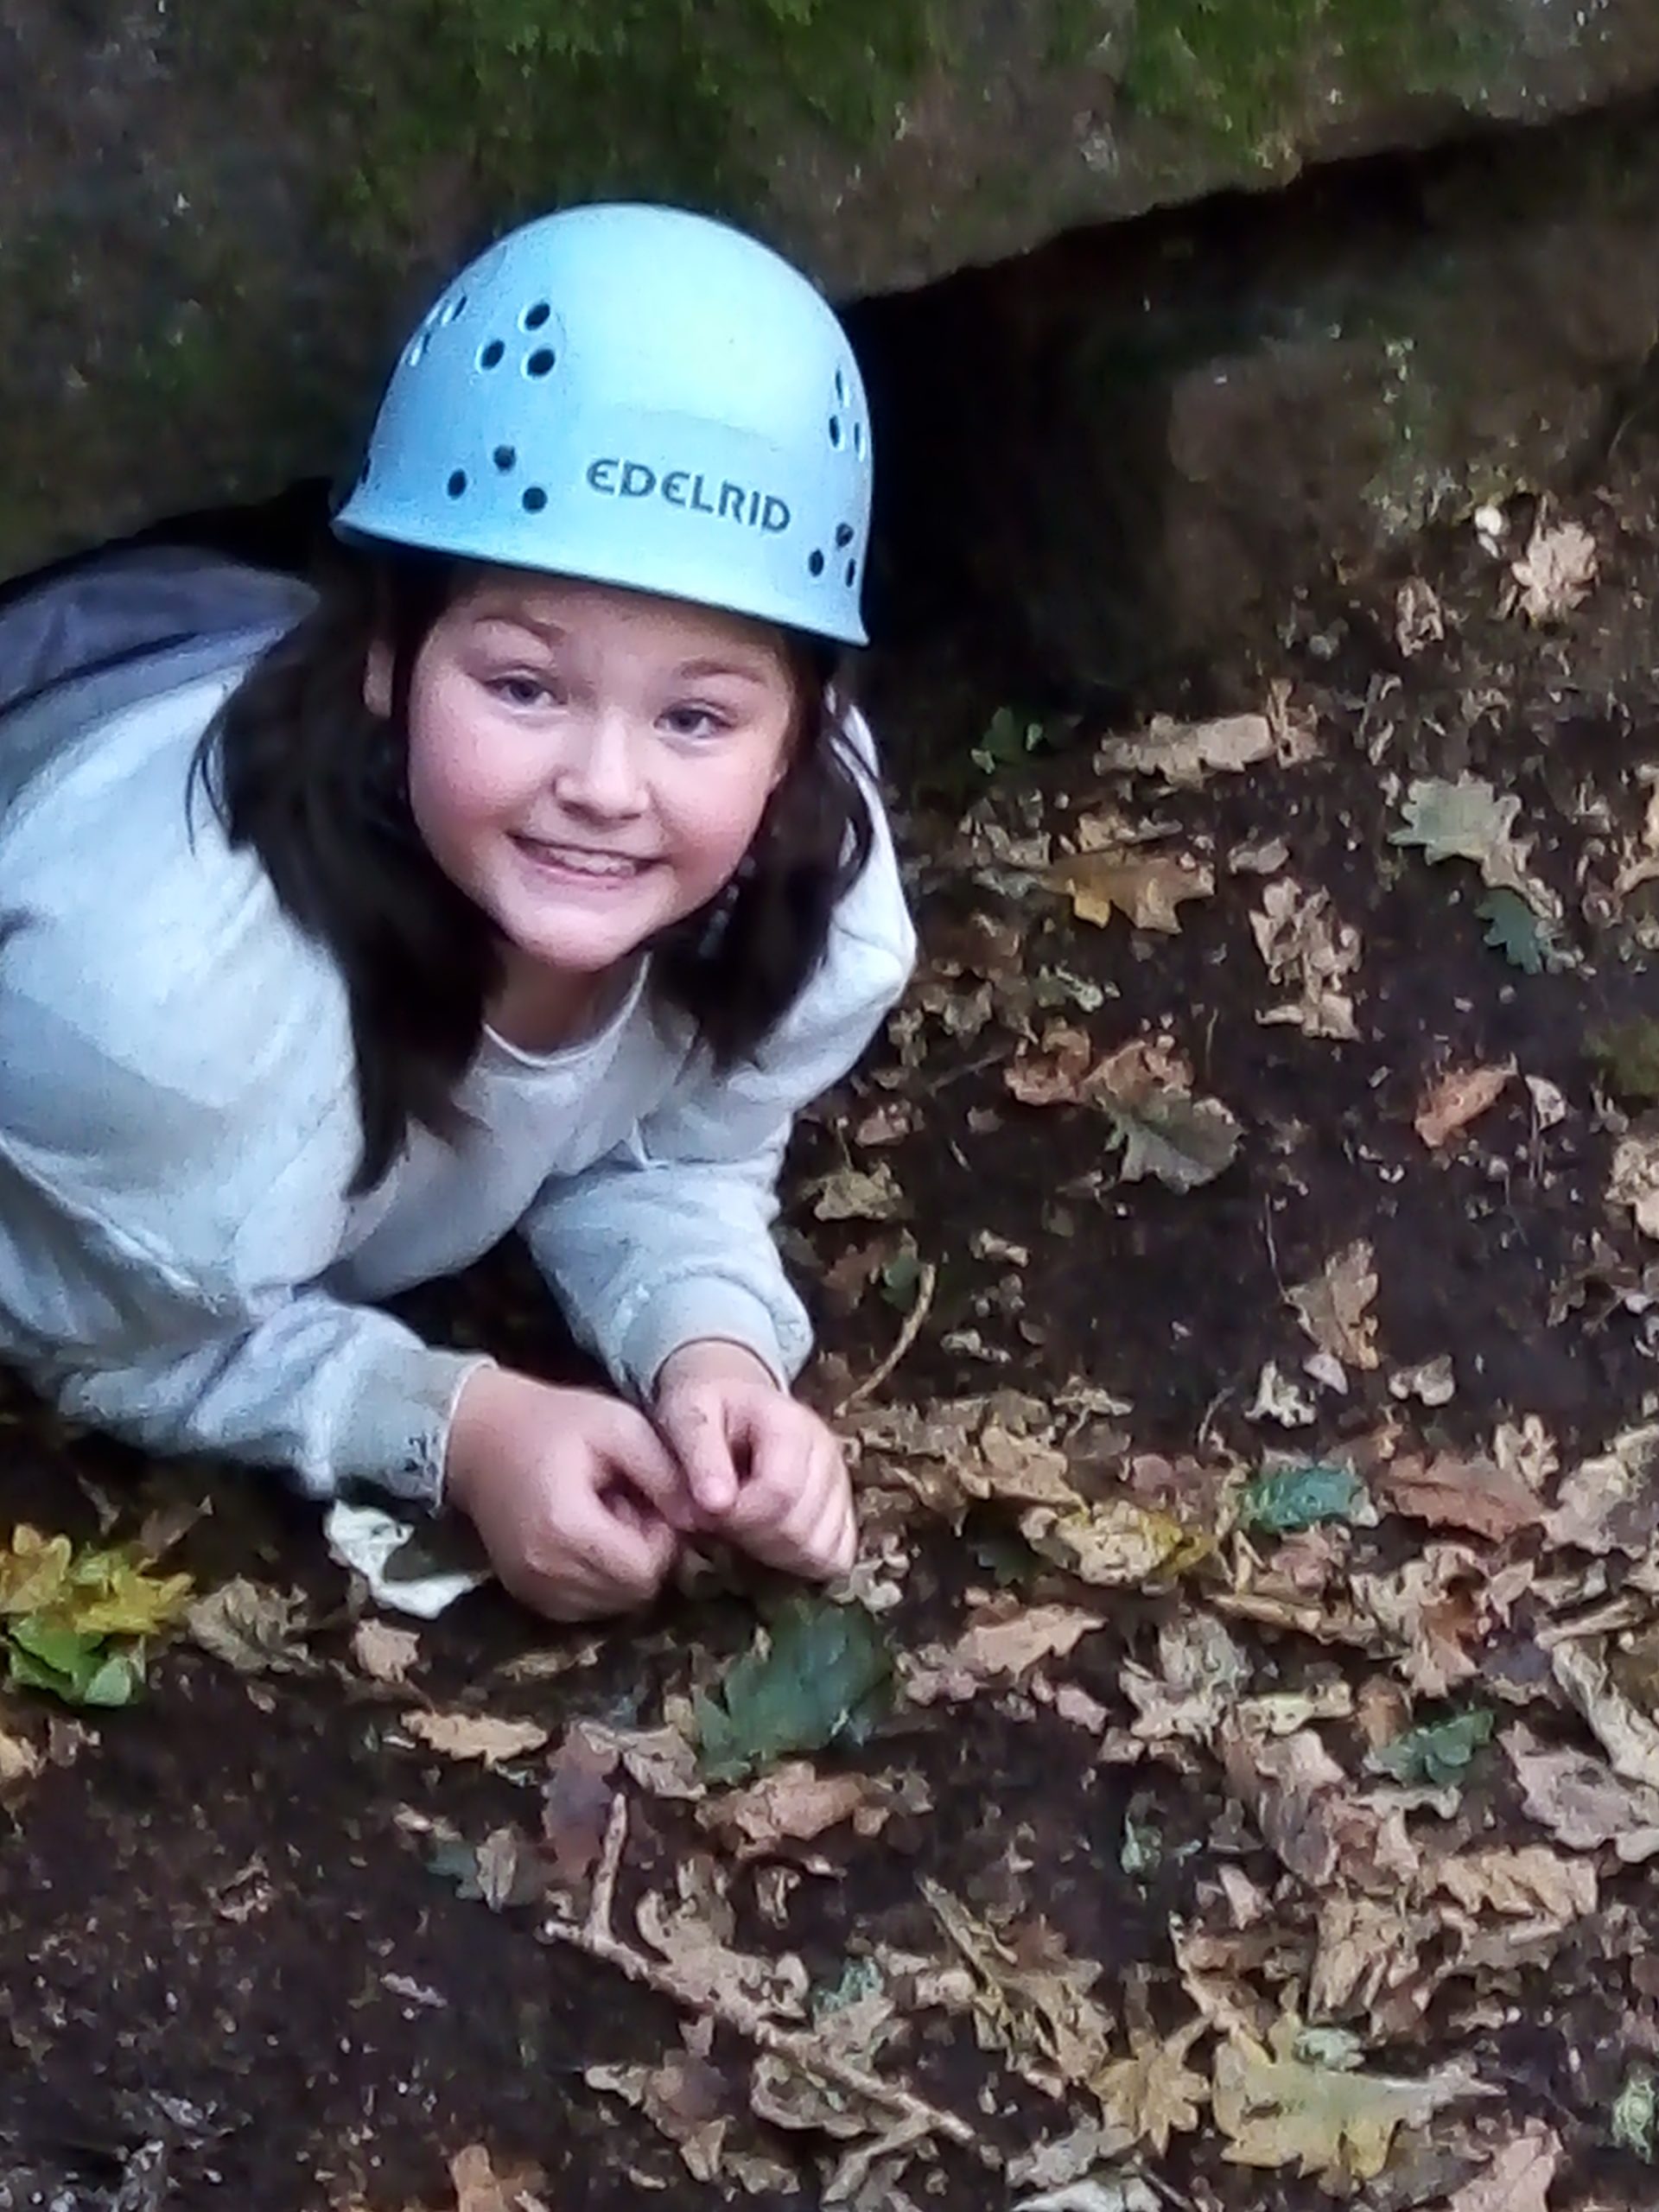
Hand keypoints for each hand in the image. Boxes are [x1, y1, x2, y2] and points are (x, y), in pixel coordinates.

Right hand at [444, 1367, 687, 1620]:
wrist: (480, 1437)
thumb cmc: (556, 1422)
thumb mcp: (621, 1428)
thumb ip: (666, 1475)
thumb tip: (703, 1519)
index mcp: (566, 1528)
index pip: (646, 1569)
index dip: (663, 1536)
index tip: (649, 1497)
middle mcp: (544, 1572)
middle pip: (632, 1593)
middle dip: (645, 1554)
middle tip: (629, 1505)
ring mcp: (530, 1590)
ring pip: (612, 1605)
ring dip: (623, 1568)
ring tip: (606, 1517)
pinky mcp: (526, 1596)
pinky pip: (585, 1607)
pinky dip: (598, 1579)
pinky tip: (587, 1537)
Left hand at [653, 1340, 855, 1582]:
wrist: (732, 1402)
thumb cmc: (706, 1410)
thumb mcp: (686, 1415)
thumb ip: (700, 1457)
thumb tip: (717, 1505)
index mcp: (791, 1424)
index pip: (779, 1493)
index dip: (737, 1517)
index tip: (706, 1511)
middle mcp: (828, 1452)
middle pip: (800, 1528)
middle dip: (750, 1539)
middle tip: (719, 1521)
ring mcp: (841, 1482)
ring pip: (820, 1550)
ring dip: (772, 1554)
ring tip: (742, 1526)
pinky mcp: (845, 1508)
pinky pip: (837, 1558)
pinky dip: (801, 1562)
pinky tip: (769, 1541)